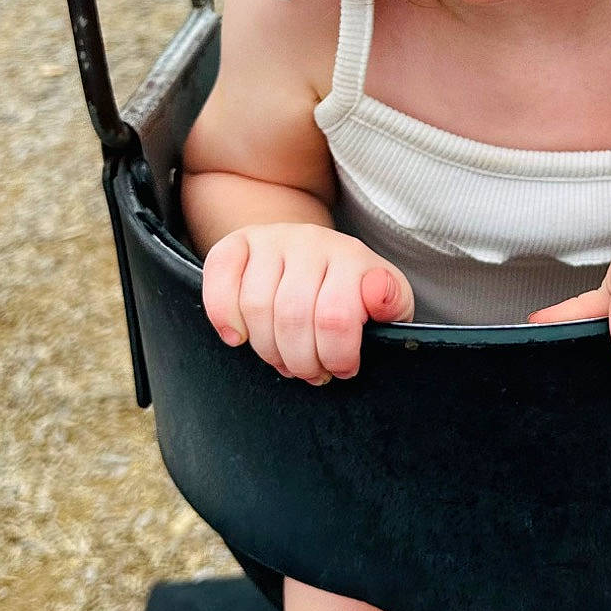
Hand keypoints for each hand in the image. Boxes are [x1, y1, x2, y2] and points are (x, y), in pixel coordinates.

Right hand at [201, 224, 413, 382]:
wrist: (314, 254)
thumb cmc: (351, 293)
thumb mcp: (385, 302)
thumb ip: (391, 304)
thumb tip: (377, 297)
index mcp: (352, 257)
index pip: (336, 316)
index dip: (336, 356)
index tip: (342, 369)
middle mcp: (312, 241)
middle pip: (292, 317)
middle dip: (301, 361)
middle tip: (311, 371)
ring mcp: (272, 239)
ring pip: (256, 306)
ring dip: (267, 349)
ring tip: (284, 358)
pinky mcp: (237, 243)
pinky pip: (220, 277)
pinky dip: (223, 315)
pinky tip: (239, 337)